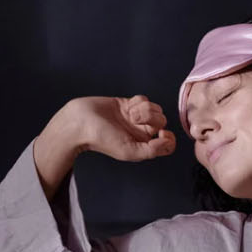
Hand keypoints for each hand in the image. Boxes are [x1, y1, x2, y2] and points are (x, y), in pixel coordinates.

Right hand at [62, 94, 176, 161]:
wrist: (82, 122)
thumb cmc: (102, 139)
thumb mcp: (128, 151)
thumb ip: (151, 150)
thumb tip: (167, 140)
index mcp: (144, 146)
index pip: (168, 144)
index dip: (169, 138)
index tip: (160, 134)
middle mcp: (142, 132)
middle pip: (162, 121)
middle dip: (150, 117)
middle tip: (133, 119)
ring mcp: (137, 118)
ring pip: (156, 108)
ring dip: (144, 108)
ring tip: (129, 113)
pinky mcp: (130, 104)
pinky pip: (145, 99)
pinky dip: (138, 101)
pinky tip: (126, 106)